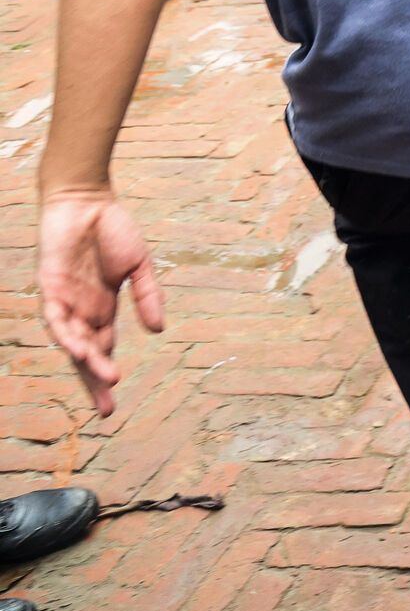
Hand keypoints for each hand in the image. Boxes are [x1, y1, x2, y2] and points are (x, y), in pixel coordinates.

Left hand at [39, 191, 164, 416]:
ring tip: (107, 378)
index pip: (102, 350)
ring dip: (88, 361)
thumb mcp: (139, 266)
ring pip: (72, 341)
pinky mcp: (50, 287)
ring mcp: (64, 301)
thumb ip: (148, 297)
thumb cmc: (113, 229)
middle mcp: (81, 311)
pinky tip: (80, 350)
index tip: (111, 409)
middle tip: (108, 410)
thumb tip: (158, 331)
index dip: (104, 378)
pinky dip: (67, 335)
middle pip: (85, 355)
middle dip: (94, 383)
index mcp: (102, 308)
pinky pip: (56, 318)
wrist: (87, 200)